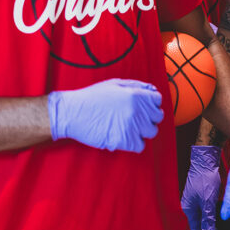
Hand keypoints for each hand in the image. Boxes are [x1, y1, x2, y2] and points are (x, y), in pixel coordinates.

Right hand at [47, 78, 162, 151]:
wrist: (72, 112)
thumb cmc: (92, 97)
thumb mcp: (115, 84)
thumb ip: (137, 86)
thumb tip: (153, 90)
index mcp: (136, 95)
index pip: (157, 100)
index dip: (150, 104)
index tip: (142, 107)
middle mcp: (136, 110)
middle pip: (156, 118)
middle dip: (148, 118)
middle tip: (135, 119)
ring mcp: (131, 126)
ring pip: (151, 132)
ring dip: (142, 131)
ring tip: (128, 128)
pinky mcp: (123, 141)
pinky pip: (140, 146)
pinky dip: (134, 143)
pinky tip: (124, 136)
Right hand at [181, 145, 220, 229]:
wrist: (205, 160)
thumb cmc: (205, 177)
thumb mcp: (208, 198)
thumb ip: (208, 216)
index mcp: (188, 209)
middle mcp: (189, 207)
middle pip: (197, 227)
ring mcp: (194, 202)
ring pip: (200, 221)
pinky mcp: (199, 197)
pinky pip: (203, 213)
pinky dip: (209, 221)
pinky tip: (214, 224)